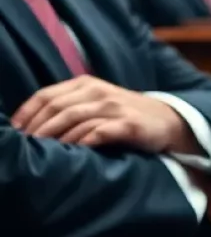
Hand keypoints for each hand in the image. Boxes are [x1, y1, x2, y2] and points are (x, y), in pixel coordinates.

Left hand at [11, 76, 198, 153]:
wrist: (168, 121)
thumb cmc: (125, 114)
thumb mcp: (98, 101)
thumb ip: (70, 105)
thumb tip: (33, 124)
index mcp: (87, 84)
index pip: (47, 95)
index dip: (27, 113)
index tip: (15, 132)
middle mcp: (100, 92)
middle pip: (57, 108)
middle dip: (37, 129)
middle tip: (26, 148)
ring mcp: (115, 108)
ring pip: (74, 119)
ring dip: (55, 138)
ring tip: (44, 152)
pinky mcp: (129, 125)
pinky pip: (98, 132)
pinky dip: (81, 142)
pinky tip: (73, 152)